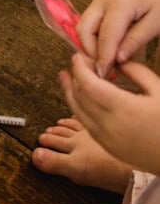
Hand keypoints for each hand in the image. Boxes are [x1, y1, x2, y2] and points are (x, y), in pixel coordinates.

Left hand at [61, 53, 159, 175]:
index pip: (89, 85)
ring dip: (70, 92)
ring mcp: (106, 139)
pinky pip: (86, 123)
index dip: (80, 68)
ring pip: (77, 111)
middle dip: (74, 77)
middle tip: (75, 64)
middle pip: (80, 96)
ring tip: (67, 78)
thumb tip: (116, 60)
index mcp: (125, 109)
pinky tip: (82, 98)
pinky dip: (80, 108)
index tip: (78, 56)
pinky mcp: (107, 147)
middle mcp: (110, 125)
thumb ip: (137, 72)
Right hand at [77, 0, 159, 75]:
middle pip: (84, 28)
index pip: (105, 36)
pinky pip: (92, 19)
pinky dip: (96, 35)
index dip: (103, 57)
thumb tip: (118, 59)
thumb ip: (136, 40)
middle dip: (89, 50)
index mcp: (119, 3)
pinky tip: (109, 46)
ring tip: (106, 60)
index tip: (103, 74)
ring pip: (85, 24)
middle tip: (102, 68)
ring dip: (91, 43)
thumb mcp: (157, 23)